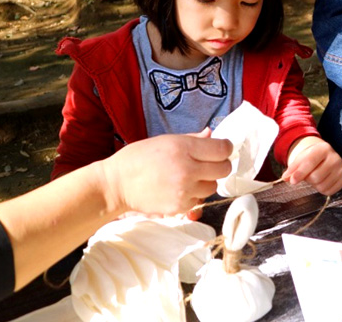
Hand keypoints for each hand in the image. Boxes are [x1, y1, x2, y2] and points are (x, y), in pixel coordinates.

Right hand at [101, 128, 231, 216]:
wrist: (116, 184)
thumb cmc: (139, 157)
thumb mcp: (166, 140)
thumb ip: (193, 139)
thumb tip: (212, 134)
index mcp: (183, 148)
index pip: (222, 149)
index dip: (225, 148)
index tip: (221, 149)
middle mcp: (187, 169)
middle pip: (224, 169)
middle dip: (220, 165)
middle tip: (208, 163)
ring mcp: (184, 190)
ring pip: (213, 186)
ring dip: (206, 181)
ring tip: (190, 176)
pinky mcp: (179, 207)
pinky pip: (199, 200)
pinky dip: (194, 195)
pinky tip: (179, 188)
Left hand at [282, 136, 341, 194]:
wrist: (324, 157)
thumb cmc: (311, 158)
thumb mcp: (300, 159)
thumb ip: (292, 168)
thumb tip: (286, 178)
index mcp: (323, 149)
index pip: (310, 162)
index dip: (300, 173)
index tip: (292, 180)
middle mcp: (335, 158)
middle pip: (316, 177)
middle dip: (308, 179)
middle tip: (307, 175)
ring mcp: (341, 169)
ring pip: (322, 186)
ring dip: (314, 185)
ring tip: (315, 177)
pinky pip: (329, 191)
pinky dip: (322, 190)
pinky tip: (322, 181)